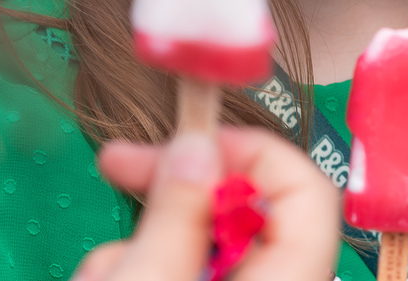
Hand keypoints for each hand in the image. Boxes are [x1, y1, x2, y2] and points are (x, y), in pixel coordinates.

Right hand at [74, 127, 338, 280]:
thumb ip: (177, 214)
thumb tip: (196, 146)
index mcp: (290, 278)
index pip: (305, 187)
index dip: (248, 152)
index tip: (186, 140)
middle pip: (241, 209)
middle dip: (173, 194)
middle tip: (115, 162)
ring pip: (196, 243)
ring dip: (141, 247)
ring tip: (102, 276)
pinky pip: (179, 272)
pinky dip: (138, 273)